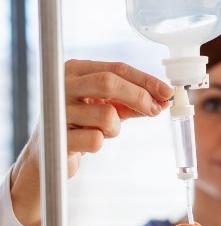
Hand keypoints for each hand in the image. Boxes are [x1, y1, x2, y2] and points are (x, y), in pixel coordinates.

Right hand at [10, 60, 173, 225]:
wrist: (48, 156)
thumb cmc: (81, 126)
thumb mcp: (106, 107)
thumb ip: (133, 102)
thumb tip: (163, 101)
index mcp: (75, 71)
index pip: (116, 68)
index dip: (145, 80)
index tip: (167, 92)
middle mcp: (62, 85)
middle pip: (109, 82)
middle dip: (139, 97)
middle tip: (156, 111)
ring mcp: (57, 111)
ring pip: (107, 116)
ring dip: (115, 129)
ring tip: (102, 132)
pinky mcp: (57, 138)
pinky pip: (96, 140)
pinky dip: (99, 144)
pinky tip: (87, 144)